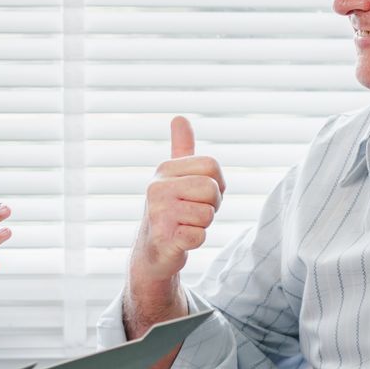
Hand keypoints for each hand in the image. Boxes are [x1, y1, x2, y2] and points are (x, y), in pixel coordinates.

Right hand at [129, 117, 225, 294]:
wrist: (153, 251)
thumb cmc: (171, 210)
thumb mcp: (174, 177)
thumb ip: (180, 148)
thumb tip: (179, 117)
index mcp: (164, 169)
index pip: (212, 165)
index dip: (216, 183)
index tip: (200, 195)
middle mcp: (157, 187)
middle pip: (212, 189)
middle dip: (211, 206)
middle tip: (193, 213)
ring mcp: (158, 213)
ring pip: (208, 215)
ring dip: (202, 225)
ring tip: (184, 226)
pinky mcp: (164, 238)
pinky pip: (199, 236)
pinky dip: (196, 241)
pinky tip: (180, 240)